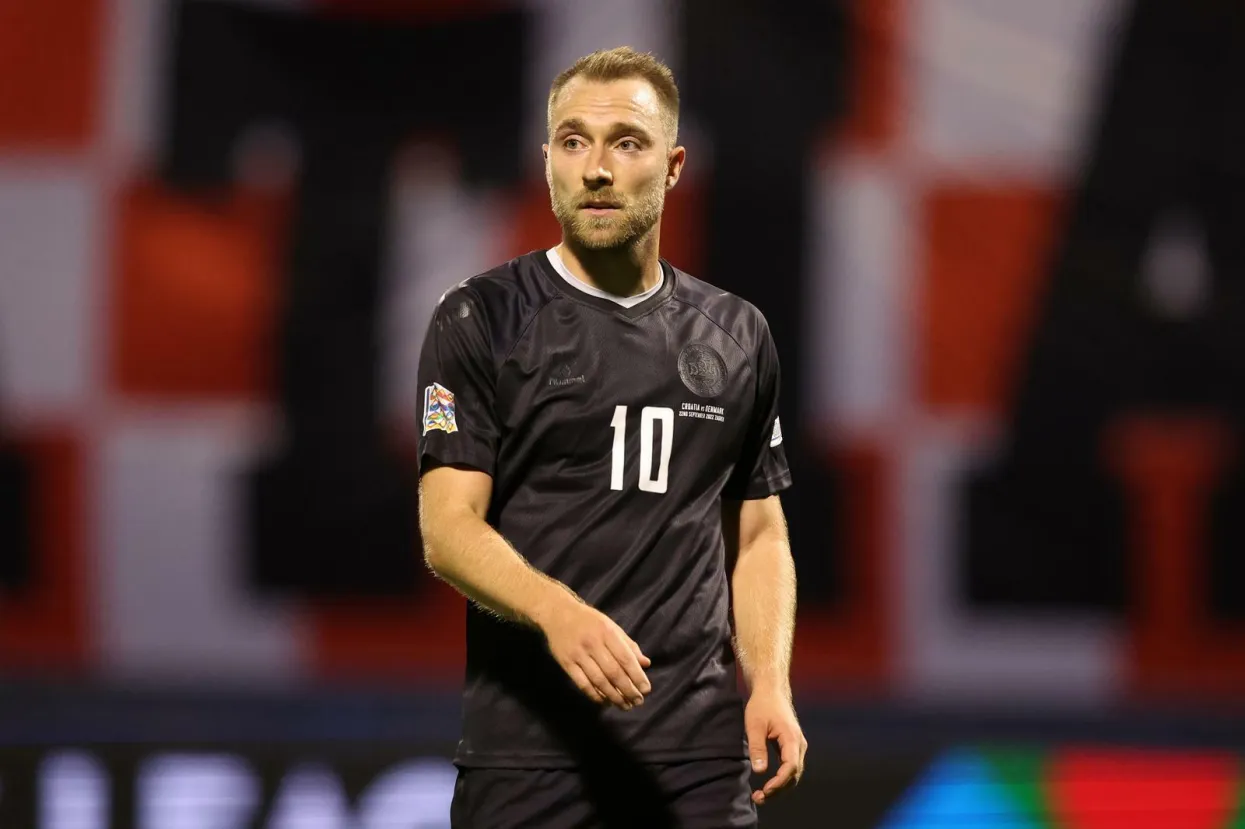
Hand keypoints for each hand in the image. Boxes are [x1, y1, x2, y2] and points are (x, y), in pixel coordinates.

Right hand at [538, 598, 651, 709]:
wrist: (557, 613)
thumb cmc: (589, 620)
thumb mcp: (611, 626)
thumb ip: (629, 645)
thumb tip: (646, 664)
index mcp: (607, 633)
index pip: (625, 658)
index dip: (637, 676)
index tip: (646, 689)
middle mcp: (593, 644)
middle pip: (613, 673)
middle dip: (628, 690)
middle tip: (638, 702)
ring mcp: (578, 655)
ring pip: (599, 681)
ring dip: (614, 697)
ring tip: (625, 705)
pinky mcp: (566, 664)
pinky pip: (583, 684)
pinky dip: (595, 695)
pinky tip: (605, 702)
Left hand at [745, 686, 806, 804]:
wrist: (771, 691)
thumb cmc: (762, 706)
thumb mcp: (755, 726)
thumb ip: (757, 748)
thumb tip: (760, 771)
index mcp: (792, 738)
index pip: (790, 767)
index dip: (779, 782)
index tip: (765, 790)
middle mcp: (799, 745)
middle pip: (794, 774)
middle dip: (778, 789)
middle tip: (759, 798)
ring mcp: (797, 746)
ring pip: (793, 773)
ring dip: (780, 786)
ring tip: (762, 795)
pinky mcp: (792, 747)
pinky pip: (790, 767)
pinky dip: (782, 779)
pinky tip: (769, 784)